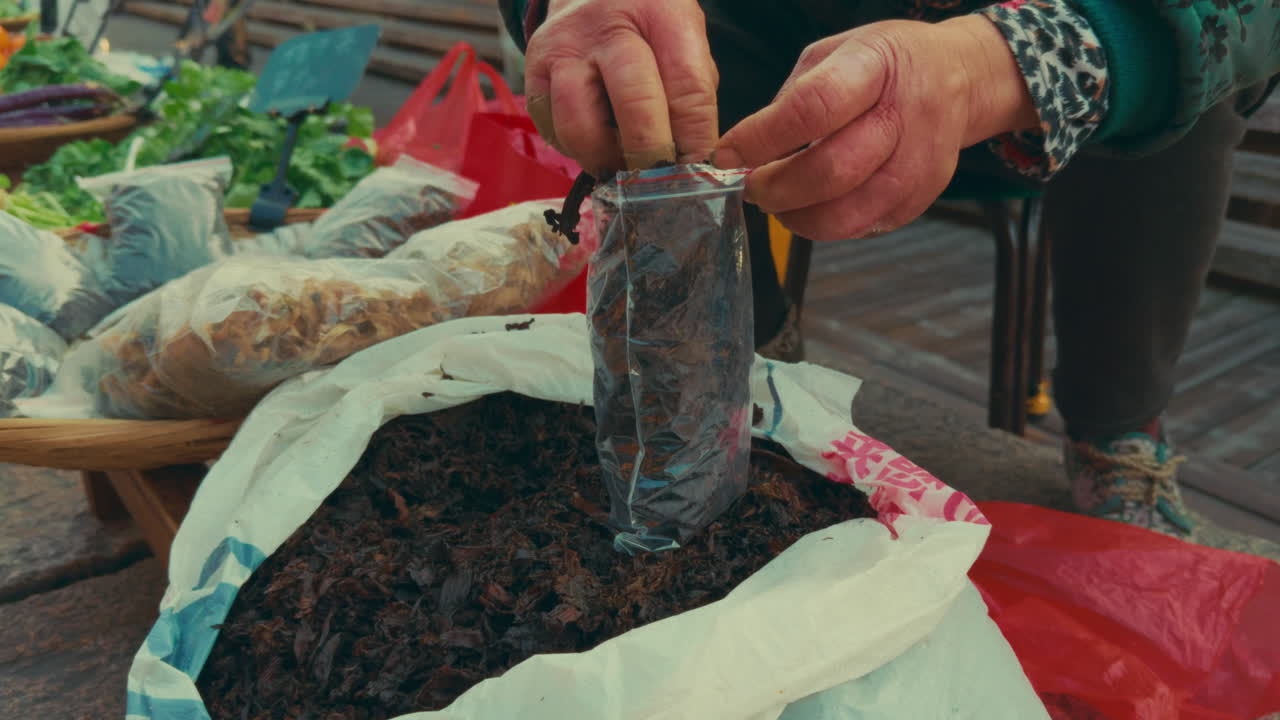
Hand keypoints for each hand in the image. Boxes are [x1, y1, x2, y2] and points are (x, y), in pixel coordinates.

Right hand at [524, 0, 718, 173]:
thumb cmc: (646, 26)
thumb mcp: (682, 40)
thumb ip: (689, 94)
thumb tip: (690, 162)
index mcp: (660, 14)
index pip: (687, 87)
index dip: (695, 138)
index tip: (697, 170)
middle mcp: (606, 30)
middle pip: (634, 105)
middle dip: (651, 156)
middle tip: (660, 182)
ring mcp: (563, 51)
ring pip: (580, 127)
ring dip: (606, 161)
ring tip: (623, 169)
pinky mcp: (532, 73)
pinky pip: (553, 131)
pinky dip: (577, 152)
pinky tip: (597, 147)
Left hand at [714, 16, 1037, 241]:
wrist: (957, 80)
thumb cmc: (884, 66)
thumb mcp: (834, 53)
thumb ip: (792, 98)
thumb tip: (744, 149)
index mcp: (875, 67)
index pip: (812, 108)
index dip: (762, 139)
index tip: (727, 155)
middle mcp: (904, 117)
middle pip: (831, 172)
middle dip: (776, 189)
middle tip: (752, 187)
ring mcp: (918, 165)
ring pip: (847, 214)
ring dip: (798, 217)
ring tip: (778, 203)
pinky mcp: (920, 200)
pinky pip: (863, 228)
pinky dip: (826, 226)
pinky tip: (813, 207)